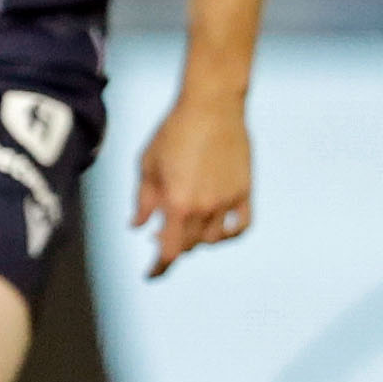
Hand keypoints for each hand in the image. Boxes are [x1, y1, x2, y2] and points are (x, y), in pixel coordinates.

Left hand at [131, 95, 252, 277]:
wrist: (211, 106)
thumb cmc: (172, 133)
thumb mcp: (147, 166)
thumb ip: (144, 202)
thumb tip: (138, 227)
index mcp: (176, 203)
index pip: (169, 251)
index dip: (159, 267)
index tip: (150, 275)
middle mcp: (205, 207)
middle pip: (190, 246)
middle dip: (173, 246)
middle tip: (160, 237)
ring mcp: (228, 200)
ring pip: (214, 239)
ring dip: (198, 241)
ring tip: (185, 228)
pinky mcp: (245, 191)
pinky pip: (242, 225)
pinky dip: (230, 234)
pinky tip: (218, 230)